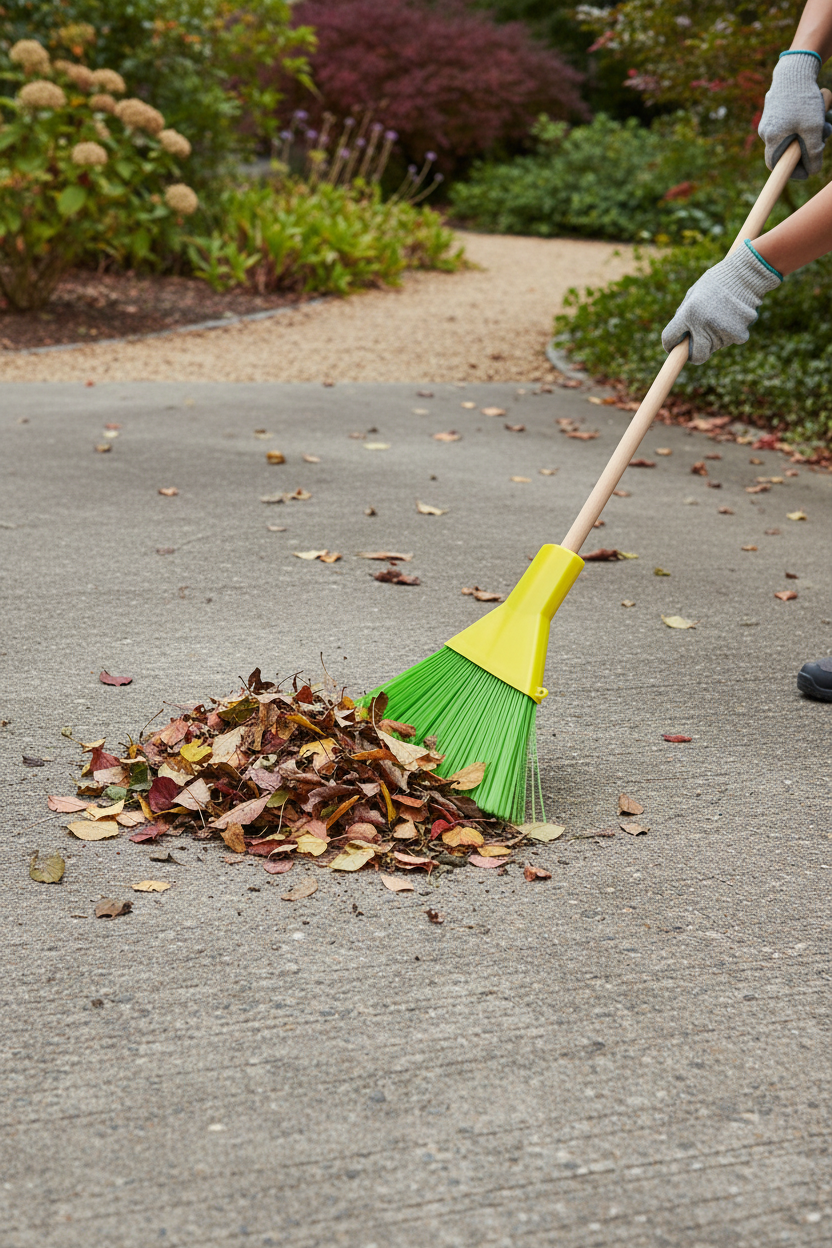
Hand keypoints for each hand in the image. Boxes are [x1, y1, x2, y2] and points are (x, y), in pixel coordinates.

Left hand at [661, 243, 781, 364]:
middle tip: (696, 346)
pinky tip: (733, 316)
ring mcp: (721, 332)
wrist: (746, 274)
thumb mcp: (694, 293)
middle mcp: (703, 325)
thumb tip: (679, 336)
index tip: (673, 346)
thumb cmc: (717, 281)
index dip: (670, 344)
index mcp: (688, 313)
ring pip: (714, 347)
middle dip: (695, 353)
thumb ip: (683, 315)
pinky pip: (730, 340)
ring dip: (714, 338)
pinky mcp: (738, 335)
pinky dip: (730, 332)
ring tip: (721, 316)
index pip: (670, 338)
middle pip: (697, 356)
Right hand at [758, 51, 830, 179]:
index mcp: (772, 138)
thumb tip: (813, 171)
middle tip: (824, 138)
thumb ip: (813, 152)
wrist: (794, 70)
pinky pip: (788, 124)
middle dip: (806, 147)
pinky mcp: (774, 111)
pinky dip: (802, 122)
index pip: (776, 165)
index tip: (807, 171)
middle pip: (786, 150)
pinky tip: (814, 111)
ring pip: (789, 136)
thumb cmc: (803, 99)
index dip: (792, 171)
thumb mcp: (813, 128)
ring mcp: (768, 120)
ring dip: (807, 133)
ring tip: (824, 120)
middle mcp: (765, 132)